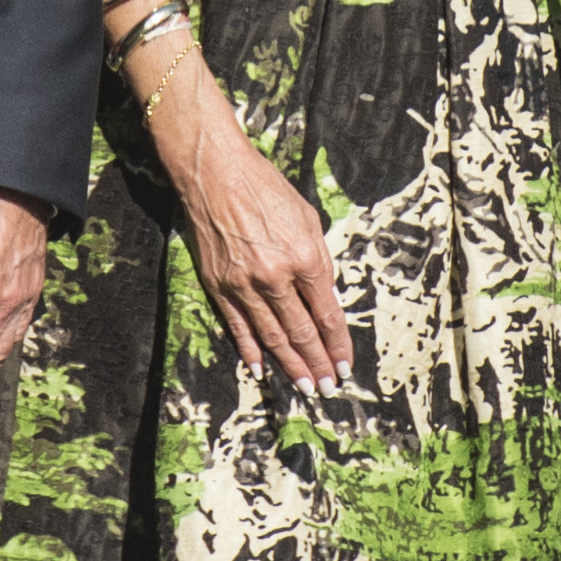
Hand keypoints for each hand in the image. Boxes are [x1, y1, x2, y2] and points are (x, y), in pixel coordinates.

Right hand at [170, 104, 350, 396]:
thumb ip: (319, 259)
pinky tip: (261, 368)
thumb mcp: (307, 217)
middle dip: (317, 363)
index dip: (338, 345)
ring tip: (304, 387)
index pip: (327, 314)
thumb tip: (324, 296)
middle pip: (301, 332)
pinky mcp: (219, 285)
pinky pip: (238, 326)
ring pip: (271, 336)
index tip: (345, 365)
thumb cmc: (265, 188)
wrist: (215, 172)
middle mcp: (276, 277)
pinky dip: (250, 349)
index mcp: (305, 257)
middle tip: (327, 388)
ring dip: (290, 365)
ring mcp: (244, 284)